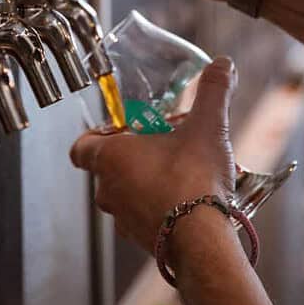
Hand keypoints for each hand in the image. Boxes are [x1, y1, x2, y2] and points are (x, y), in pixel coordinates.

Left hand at [69, 57, 237, 251]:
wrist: (202, 240)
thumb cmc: (193, 181)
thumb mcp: (207, 126)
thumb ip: (212, 92)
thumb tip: (223, 64)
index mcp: (110, 158)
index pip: (81, 147)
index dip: (96, 136)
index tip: (120, 130)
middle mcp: (108, 190)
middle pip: (107, 167)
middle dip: (133, 155)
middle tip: (161, 145)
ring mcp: (122, 218)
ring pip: (124, 194)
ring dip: (144, 182)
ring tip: (178, 172)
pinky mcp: (141, 239)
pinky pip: (142, 217)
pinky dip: (156, 207)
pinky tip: (185, 200)